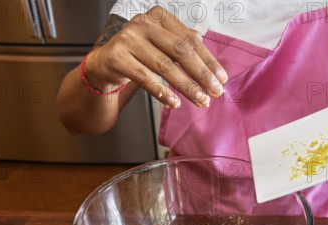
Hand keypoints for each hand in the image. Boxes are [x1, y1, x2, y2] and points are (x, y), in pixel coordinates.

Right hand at [85, 6, 226, 108]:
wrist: (105, 63)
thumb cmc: (139, 54)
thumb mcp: (161, 45)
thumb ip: (184, 49)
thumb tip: (213, 69)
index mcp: (159, 17)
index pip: (190, 40)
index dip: (208, 60)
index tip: (222, 78)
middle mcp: (143, 24)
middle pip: (180, 52)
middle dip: (201, 74)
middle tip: (215, 92)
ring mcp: (129, 40)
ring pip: (165, 67)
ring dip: (186, 87)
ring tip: (200, 101)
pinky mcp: (118, 58)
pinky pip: (146, 79)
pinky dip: (163, 93)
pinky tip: (175, 103)